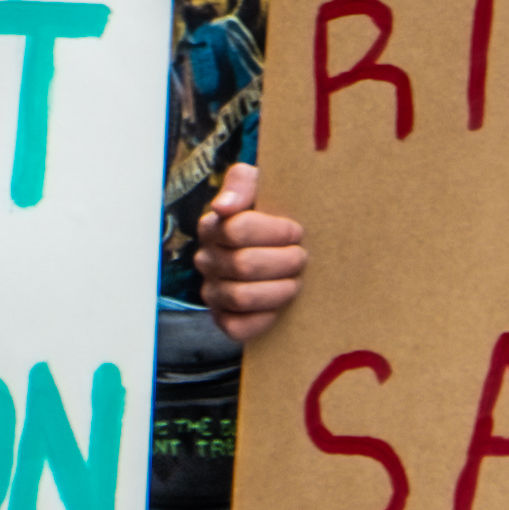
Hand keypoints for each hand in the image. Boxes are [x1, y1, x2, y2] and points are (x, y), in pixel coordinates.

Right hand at [202, 161, 306, 342]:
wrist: (280, 248)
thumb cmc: (272, 214)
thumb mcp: (260, 186)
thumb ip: (242, 182)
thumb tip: (224, 206)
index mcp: (213, 226)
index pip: (236, 230)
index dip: (275, 232)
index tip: (297, 231)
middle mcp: (206, 260)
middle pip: (243, 265)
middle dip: (283, 261)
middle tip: (302, 257)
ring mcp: (212, 291)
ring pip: (241, 297)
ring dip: (278, 289)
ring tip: (295, 281)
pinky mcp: (222, 318)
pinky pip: (236, 327)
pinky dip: (263, 319)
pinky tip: (279, 306)